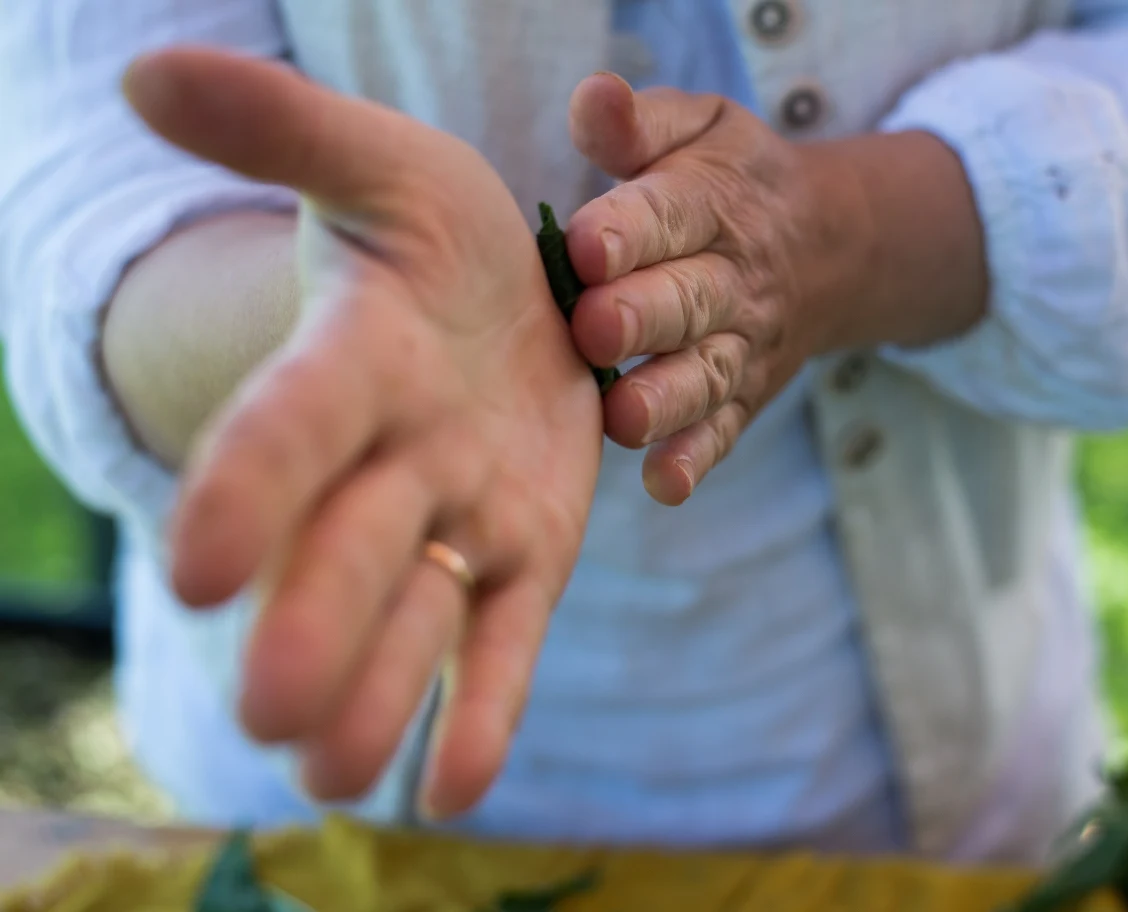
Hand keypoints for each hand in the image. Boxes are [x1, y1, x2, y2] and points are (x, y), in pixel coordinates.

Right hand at [123, 49, 602, 817]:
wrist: (520, 294)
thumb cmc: (441, 233)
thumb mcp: (382, 167)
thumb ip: (284, 129)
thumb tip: (148, 69)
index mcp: (352, 365)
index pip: (292, 427)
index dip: (250, 487)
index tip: (201, 567)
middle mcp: (393, 459)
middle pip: (349, 545)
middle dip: (317, 622)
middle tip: (279, 711)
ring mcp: (459, 516)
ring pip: (417, 612)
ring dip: (384, 692)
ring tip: (343, 776)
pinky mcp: (527, 554)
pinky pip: (501, 639)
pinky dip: (482, 711)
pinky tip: (455, 791)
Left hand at [564, 75, 989, 505]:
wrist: (827, 243)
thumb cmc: (730, 180)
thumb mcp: (700, 128)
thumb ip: (638, 121)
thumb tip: (589, 98)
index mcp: (713, 203)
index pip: (671, 213)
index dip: (628, 229)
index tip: (583, 244)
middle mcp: (732, 279)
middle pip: (689, 300)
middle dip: (643, 316)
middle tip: (594, 329)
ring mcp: (741, 345)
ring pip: (704, 375)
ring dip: (666, 399)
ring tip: (624, 416)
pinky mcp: (742, 397)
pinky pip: (723, 431)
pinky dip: (696, 459)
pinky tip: (663, 485)